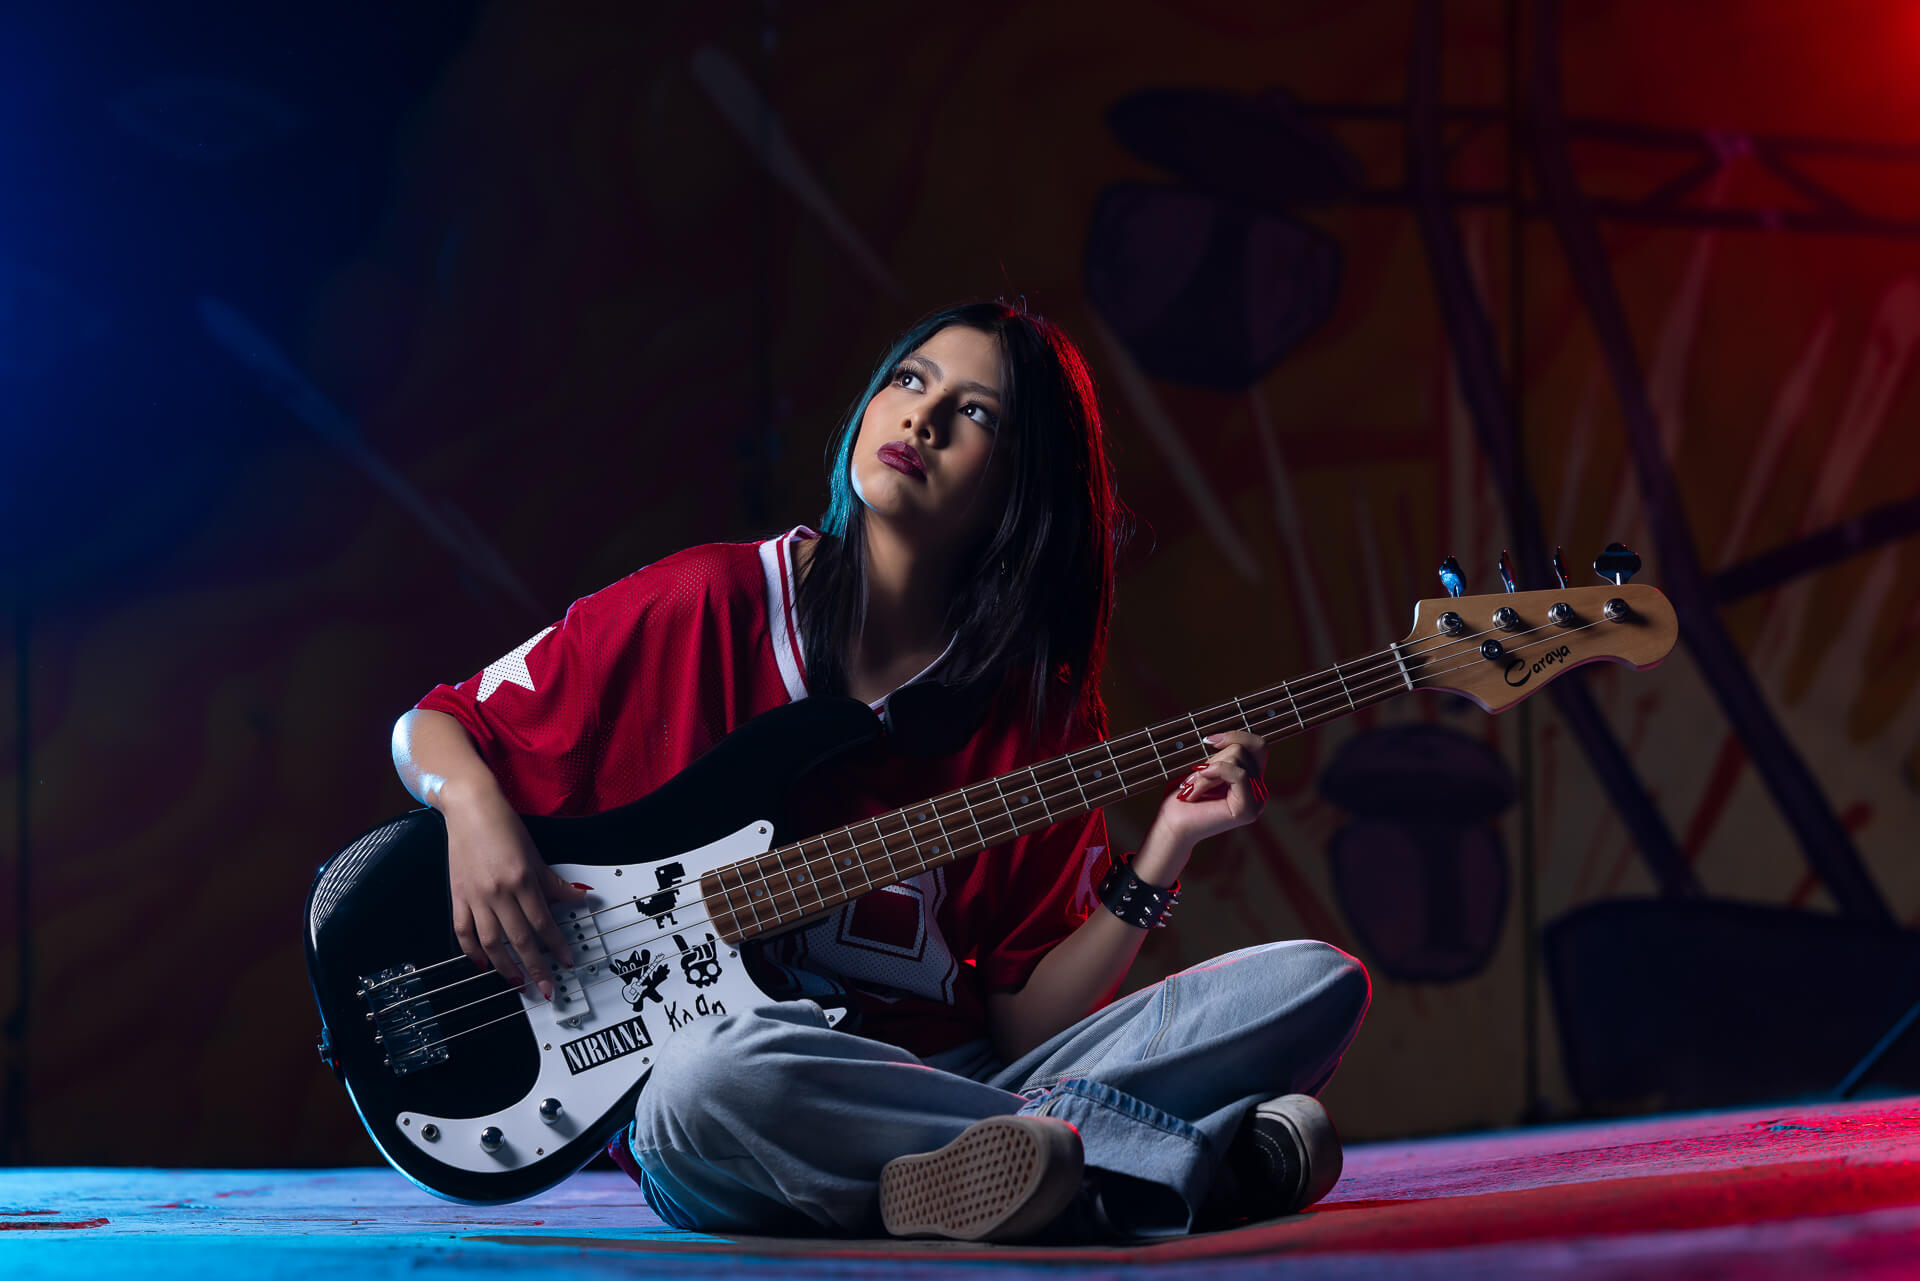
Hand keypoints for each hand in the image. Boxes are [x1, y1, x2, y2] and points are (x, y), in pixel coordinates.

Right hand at [443, 785, 587, 1001]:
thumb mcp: (535, 853)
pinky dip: (472, 951)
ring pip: (491, 942)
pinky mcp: (457, 896)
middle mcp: (498, 892)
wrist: (469, 808)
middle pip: (520, 939)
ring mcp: (475, 896)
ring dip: (505, 967)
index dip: (557, 947)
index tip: (566, 964)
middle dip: (535, 968)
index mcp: (522, 880)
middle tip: (546, 990)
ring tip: (517, 983)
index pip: (543, 923)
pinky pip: (463, 931)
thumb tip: (579, 899)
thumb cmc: (503, 826)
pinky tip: (482, 964)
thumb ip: (554, 882)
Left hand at [1138, 731, 1269, 879]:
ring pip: (1238, 759)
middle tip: (1193, 779)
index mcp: (1251, 780)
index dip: (1236, 735)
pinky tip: (1197, 788)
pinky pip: (1239, 774)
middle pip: (1244, 749)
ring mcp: (1256, 801)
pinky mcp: (1248, 809)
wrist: (1172, 824)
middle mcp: (1258, 790)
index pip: (1258, 746)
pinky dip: (1214, 774)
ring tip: (1193, 788)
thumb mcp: (1206, 766)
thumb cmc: (1184, 796)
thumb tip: (1229, 737)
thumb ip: (1224, 753)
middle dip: (1213, 758)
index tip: (1208, 740)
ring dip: (1207, 771)